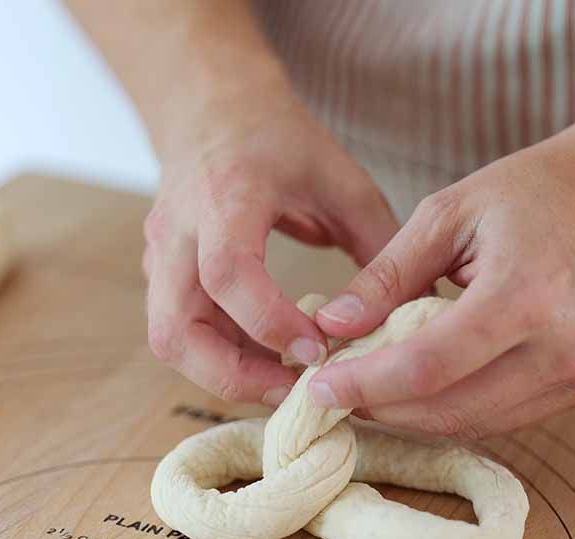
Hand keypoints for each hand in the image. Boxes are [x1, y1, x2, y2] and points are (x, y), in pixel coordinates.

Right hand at [143, 85, 397, 405]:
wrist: (210, 109)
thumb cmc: (277, 140)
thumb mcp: (341, 179)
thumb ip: (376, 243)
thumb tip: (415, 310)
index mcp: (225, 197)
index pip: (228, 273)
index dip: (271, 323)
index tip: (319, 351)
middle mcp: (178, 232)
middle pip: (177, 330)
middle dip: (233, 376)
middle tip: (294, 392)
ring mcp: (159, 257)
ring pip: (170, 341)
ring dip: (223, 375)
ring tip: (284, 383)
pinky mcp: (160, 277)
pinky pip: (180, 333)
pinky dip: (219, 358)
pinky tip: (266, 361)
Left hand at [307, 109, 574, 437]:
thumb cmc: (537, 190)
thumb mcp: (449, 213)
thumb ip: (386, 276)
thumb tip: (331, 327)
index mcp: (523, 297)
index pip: (426, 367)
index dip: (364, 385)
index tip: (316, 387)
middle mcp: (557, 351)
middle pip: (445, 410)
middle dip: (378, 408)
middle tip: (331, 391)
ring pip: (469, 425)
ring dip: (409, 416)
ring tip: (366, 387)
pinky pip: (497, 418)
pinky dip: (448, 410)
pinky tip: (414, 387)